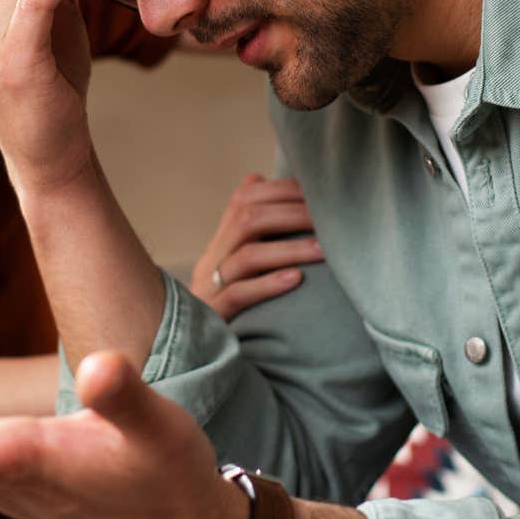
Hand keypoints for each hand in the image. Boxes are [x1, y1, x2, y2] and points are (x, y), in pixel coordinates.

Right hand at [190, 174, 323, 320]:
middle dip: (292, 215)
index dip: (282, 190)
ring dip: (288, 250)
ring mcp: (211, 285)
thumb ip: (250, 223)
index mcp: (222, 239)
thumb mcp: (235, 257)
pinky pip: (239, 295)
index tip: (318, 192)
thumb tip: (257, 176)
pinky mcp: (215, 314)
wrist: (189, 342)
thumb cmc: (227, 295)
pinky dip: (268, 284)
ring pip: (246, 257)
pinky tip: (296, 279)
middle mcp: (213, 256)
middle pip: (247, 221)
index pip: (246, 199)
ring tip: (323, 250)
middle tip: (329, 220)